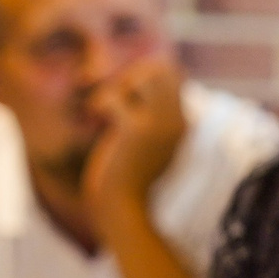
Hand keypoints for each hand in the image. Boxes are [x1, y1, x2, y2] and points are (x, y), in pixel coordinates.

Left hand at [80, 55, 188, 212]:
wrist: (123, 210)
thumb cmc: (127, 178)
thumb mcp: (141, 142)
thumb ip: (143, 113)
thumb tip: (132, 80)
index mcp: (182, 124)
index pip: (175, 75)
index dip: (146, 74)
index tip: (125, 96)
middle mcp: (177, 121)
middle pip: (165, 67)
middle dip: (135, 74)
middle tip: (116, 99)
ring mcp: (160, 124)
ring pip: (146, 73)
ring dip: (121, 84)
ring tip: (106, 108)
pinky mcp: (137, 130)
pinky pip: (116, 95)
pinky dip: (102, 101)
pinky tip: (96, 114)